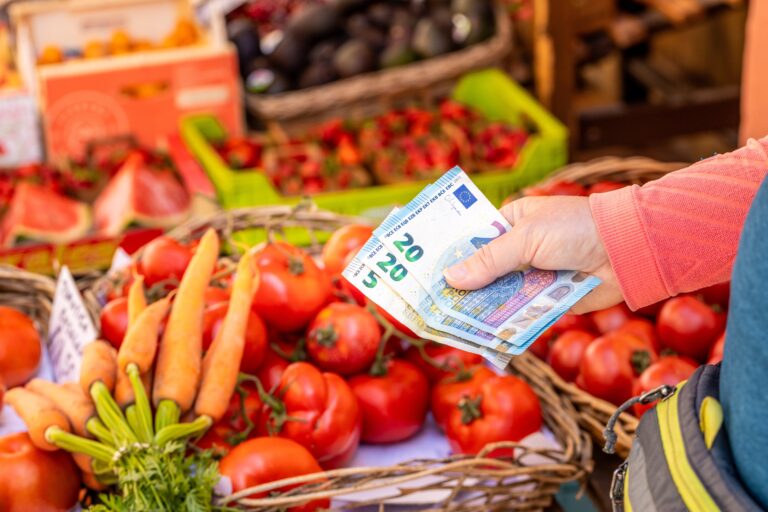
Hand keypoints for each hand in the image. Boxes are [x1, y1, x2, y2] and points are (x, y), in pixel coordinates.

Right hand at [443, 196, 622, 313]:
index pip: (473, 240)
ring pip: (500, 295)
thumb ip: (489, 261)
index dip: (451, 257)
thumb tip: (451, 278)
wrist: (627, 251)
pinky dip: (507, 323)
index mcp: (511, 222)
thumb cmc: (576, 229)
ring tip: (453, 325)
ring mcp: (533, 276)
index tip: (426, 274)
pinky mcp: (548, 300)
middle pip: (483, 272)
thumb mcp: (526, 239)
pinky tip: (485, 336)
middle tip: (434, 306)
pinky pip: (522, 313)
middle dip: (463, 289)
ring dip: (483, 309)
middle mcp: (519, 250)